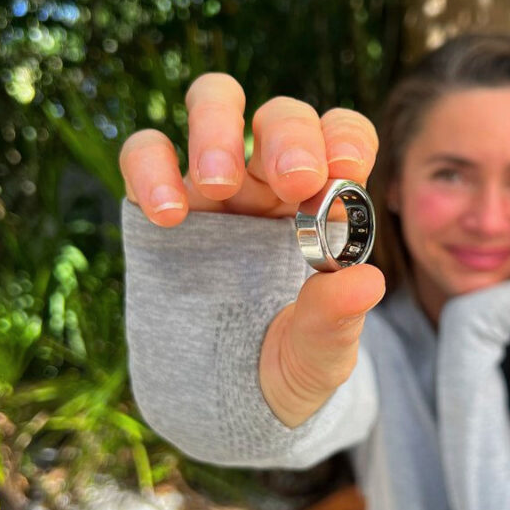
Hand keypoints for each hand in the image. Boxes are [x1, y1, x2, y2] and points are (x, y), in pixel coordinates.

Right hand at [119, 73, 385, 428]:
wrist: (224, 404)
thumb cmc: (286, 367)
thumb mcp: (318, 357)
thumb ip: (336, 321)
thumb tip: (365, 280)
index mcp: (321, 206)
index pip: (340, 138)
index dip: (343, 138)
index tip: (344, 169)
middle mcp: (268, 185)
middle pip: (280, 116)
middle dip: (289, 135)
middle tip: (294, 180)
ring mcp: (210, 189)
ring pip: (214, 104)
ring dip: (218, 127)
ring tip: (220, 184)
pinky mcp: (152, 207)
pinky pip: (144, 154)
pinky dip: (150, 168)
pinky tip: (167, 216)